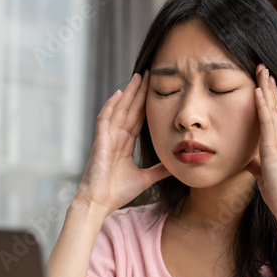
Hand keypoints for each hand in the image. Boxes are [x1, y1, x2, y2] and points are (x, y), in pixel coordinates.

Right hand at [74, 72, 171, 216]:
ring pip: (119, 110)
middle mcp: (116, 138)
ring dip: (128, 94)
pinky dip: (111, 107)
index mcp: (124, 144)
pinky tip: (118, 94)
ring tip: (137, 77)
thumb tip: (176, 165)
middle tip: (148, 74)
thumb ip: (159, 170)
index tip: (155, 90)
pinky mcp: (100, 142)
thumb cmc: (117, 192)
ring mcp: (107, 138)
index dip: (146, 104)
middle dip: (139, 93)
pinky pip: (105, 120)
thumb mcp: (145, 178)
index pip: (138, 119)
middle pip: (130, 110)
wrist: (100, 202)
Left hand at [245, 64, 276, 221]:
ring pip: (273, 109)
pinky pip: (268, 121)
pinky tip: (258, 90)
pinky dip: (263, 104)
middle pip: (276, 107)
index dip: (270, 98)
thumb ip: (257, 165)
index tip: (264, 82)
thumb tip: (249, 161)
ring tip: (262, 70)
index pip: (275, 116)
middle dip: (269, 86)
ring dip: (266, 88)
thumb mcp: (264, 176)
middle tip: (264, 67)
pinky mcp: (275, 148)